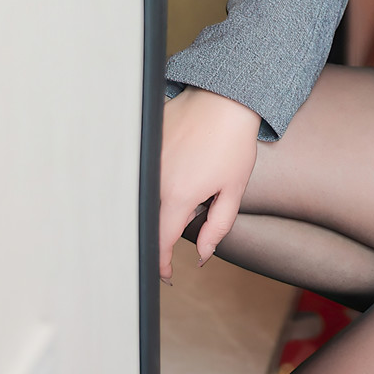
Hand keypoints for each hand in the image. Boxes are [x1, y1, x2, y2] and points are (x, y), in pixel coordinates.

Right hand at [159, 87, 261, 282]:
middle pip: (149, 222)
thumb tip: (202, 254)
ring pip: (144, 199)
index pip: (159, 243)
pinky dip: (153, 182)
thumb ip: (217, 227)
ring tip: (184, 188)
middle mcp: (155, 181)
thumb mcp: (233, 189)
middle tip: (182, 227)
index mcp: (178, 196)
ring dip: (158, 205)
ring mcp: (144, 161)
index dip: (160, 264)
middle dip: (162, 233)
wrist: (223, 98)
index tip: (166, 274)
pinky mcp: (142, 145)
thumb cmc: (232, 142)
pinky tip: (175, 168)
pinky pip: (141, 175)